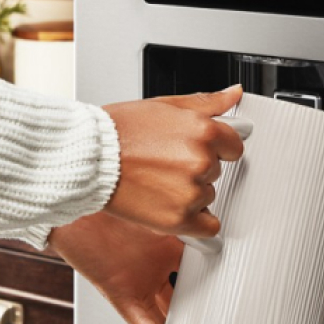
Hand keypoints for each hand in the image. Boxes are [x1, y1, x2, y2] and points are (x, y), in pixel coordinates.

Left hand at [49, 211, 218, 323]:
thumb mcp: (162, 210)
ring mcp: (138, 285)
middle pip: (184, 308)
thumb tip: (214, 224)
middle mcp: (154, 272)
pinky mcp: (119, 295)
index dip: (217, 287)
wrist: (80, 198)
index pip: (199, 275)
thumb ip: (188, 222)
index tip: (237, 295)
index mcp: (167, 250)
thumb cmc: (114, 196)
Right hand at [102, 85, 243, 237]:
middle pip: (216, 171)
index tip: (198, 150)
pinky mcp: (179, 219)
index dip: (217, 148)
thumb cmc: (119, 131)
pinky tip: (176, 209)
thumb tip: (234, 95)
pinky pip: (209, 228)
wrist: (88, 158)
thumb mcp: (165, 105)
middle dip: (196, 168)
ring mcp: (191, 192)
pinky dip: (197, 222)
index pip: (234, 146)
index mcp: (203, 131)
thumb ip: (207, 102)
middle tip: (166, 163)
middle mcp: (201, 161)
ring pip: (208, 195)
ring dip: (190, 192)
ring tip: (158, 180)